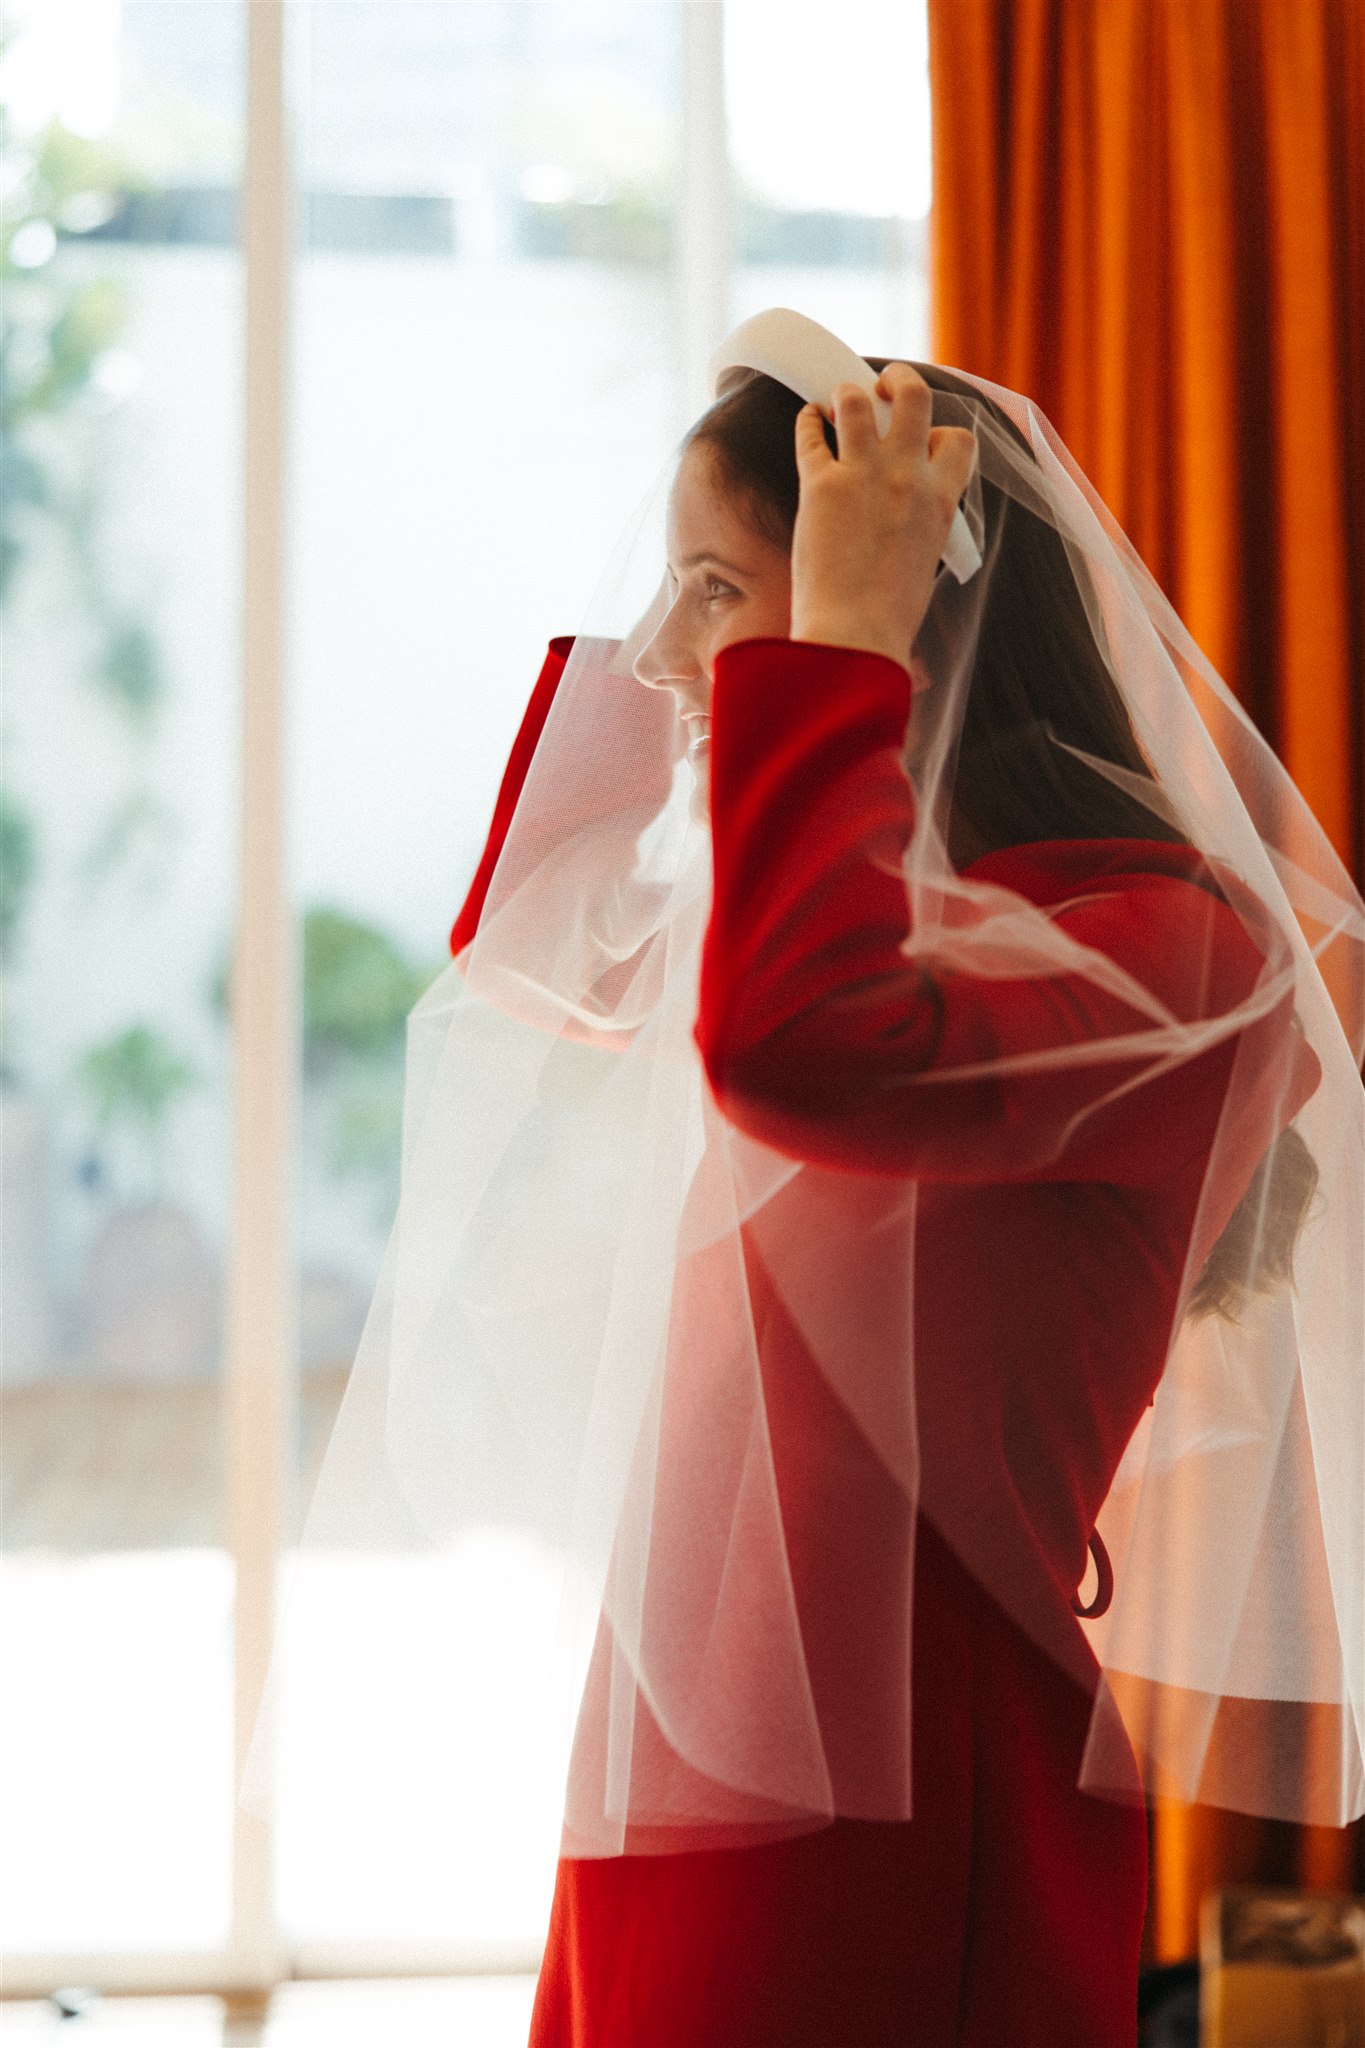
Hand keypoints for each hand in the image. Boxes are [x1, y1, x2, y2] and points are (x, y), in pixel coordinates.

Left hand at [789, 362, 976, 672]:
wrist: (855, 637)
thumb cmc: (889, 616)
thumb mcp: (924, 561)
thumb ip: (921, 523)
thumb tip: (907, 514)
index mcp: (942, 499)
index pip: (957, 437)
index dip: (938, 432)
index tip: (922, 439)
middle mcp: (906, 476)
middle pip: (913, 395)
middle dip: (897, 380)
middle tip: (881, 385)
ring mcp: (863, 475)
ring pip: (856, 399)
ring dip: (845, 395)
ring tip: (835, 405)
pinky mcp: (820, 485)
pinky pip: (809, 431)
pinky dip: (806, 421)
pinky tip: (806, 424)